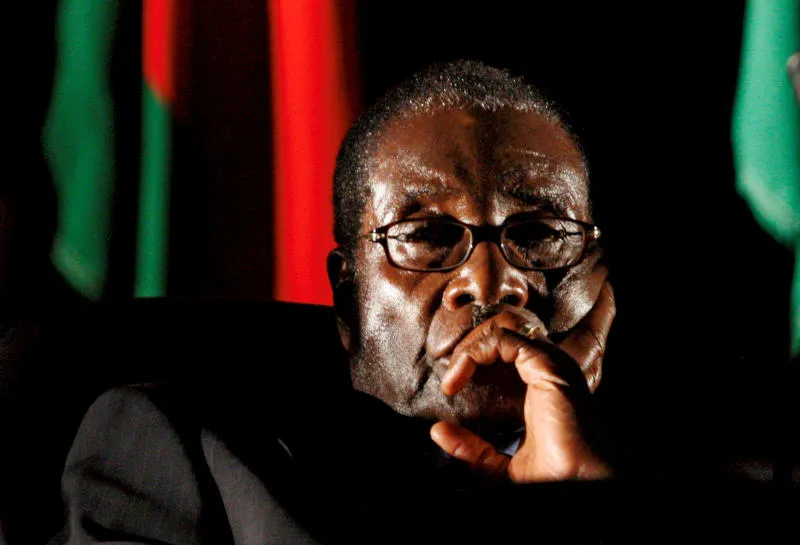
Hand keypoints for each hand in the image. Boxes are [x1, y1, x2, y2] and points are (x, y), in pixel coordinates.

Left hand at [430, 280, 614, 481]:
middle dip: (469, 346)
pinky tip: (458, 376)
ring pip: (502, 326)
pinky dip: (472, 351)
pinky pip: (502, 337)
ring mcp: (549, 362)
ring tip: (453, 374)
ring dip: (469, 345)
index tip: (450, 390)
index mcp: (541, 385)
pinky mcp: (545, 363)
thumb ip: (471, 448)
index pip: (505, 349)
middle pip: (502, 331)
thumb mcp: (499, 464)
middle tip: (450, 377)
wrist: (577, 483)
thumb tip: (438, 430)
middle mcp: (547, 367)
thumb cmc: (555, 476)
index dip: (472, 359)